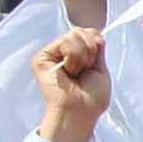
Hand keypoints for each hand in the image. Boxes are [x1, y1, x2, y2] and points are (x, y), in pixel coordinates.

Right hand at [35, 27, 110, 141]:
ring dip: (82, 56)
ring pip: (74, 35)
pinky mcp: (42, 57)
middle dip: (90, 50)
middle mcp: (63, 52)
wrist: (80, 111)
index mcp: (77, 54)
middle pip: (81, 31)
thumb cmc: (92, 97)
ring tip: (76, 73)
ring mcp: (52, 53)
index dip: (96, 43)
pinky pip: (64, 42)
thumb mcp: (100, 68)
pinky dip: (73, 57)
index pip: (89, 32)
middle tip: (84, 70)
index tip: (95, 62)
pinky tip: (69, 71)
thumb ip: (97, 48)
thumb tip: (96, 33)